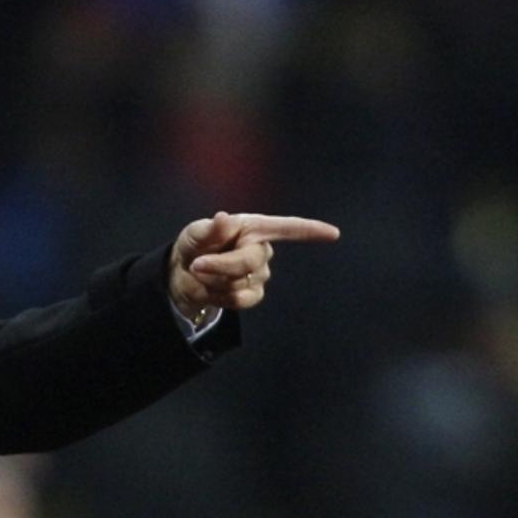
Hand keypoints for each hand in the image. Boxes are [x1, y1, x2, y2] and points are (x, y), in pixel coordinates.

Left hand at [168, 211, 339, 319]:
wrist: (184, 276)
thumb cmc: (195, 246)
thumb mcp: (194, 234)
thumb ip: (208, 229)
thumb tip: (223, 217)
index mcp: (252, 228)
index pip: (285, 228)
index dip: (308, 230)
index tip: (333, 234)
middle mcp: (261, 249)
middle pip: (249, 261)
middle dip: (220, 265)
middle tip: (196, 265)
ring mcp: (260, 274)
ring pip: (240, 283)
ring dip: (214, 281)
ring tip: (205, 273)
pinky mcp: (253, 294)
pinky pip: (240, 299)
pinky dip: (220, 296)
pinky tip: (213, 289)